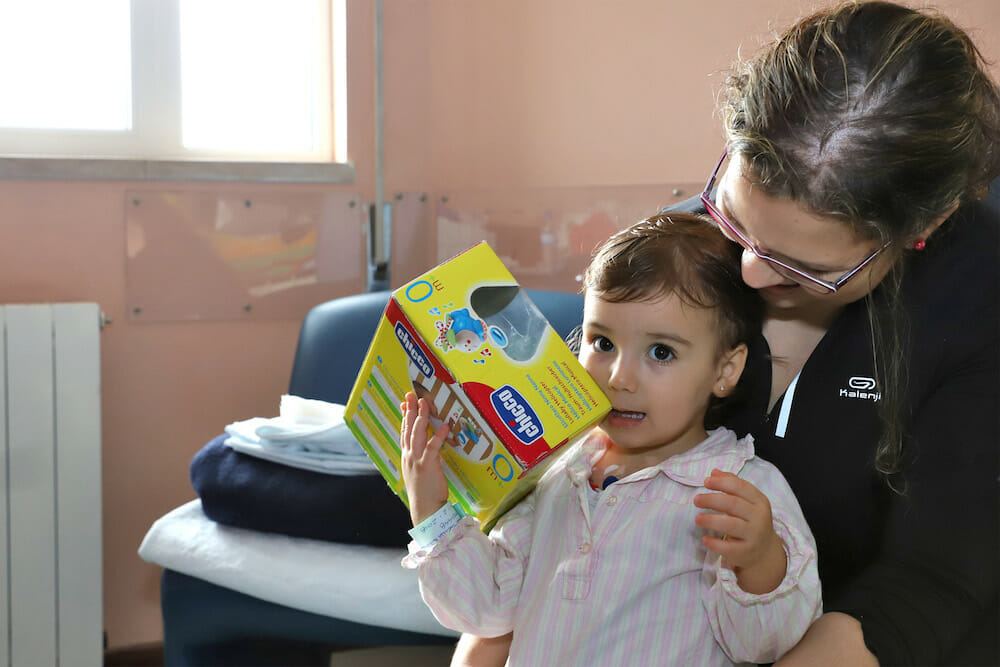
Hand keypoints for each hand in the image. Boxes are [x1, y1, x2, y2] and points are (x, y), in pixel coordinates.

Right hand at [400, 391, 450, 525]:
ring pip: (417, 433)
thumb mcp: (418, 471)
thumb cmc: (424, 491)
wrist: (424, 508)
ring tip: (425, 403)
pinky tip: (444, 426)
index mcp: (406, 456)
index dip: (405, 416)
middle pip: (408, 428)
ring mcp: (416, 459)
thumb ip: (420, 457)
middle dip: (410, 410)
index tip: (405, 402)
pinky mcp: (427, 465)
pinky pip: (433, 446)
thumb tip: (427, 446)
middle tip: (412, 394)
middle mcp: (409, 455)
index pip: (404, 432)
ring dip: (421, 416)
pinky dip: (438, 435)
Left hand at [693, 469, 786, 593]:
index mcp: (759, 501)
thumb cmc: (750, 520)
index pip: (740, 487)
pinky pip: (729, 548)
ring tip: (697, 519)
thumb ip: (732, 484)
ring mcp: (754, 535)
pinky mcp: (746, 552)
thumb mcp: (746, 501)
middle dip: (712, 500)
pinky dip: (715, 544)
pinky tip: (705, 540)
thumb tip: (714, 472)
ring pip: (731, 525)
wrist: (764, 550)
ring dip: (711, 520)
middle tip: (696, 500)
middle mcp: (759, 517)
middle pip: (733, 504)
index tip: (706, 482)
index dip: (722, 483)